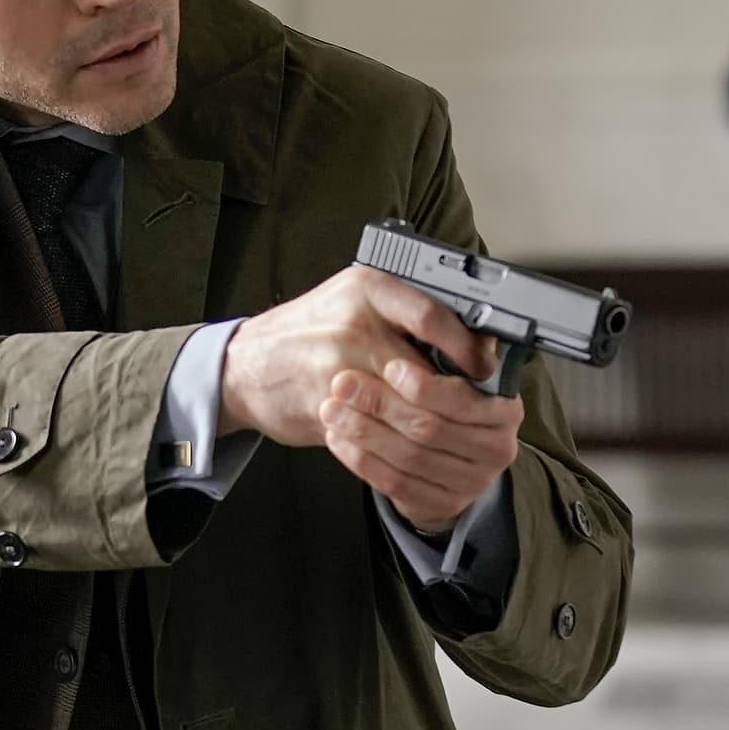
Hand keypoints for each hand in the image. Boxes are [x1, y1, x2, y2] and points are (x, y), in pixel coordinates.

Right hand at [220, 265, 498, 445]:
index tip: (484, 367)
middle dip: (456, 400)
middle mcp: (353, 322)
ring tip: (450, 432)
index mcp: (369, 287)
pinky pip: (379, 429)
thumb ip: (406, 312)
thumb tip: (473, 340)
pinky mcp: (326, 404)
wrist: (244, 365)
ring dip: (433, 427)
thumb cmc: (309, 332)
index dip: (467, 348)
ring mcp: (337, 365)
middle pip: (425, 372)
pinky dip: (400, 440)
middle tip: (476, 412)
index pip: (434, 317)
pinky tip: (412, 442)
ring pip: (407, 409)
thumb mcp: (355, 301)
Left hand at [319, 363, 524, 534]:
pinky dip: (363, 461)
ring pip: (409, 457)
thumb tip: (426, 316)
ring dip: (364, 432)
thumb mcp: (452, 369)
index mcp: (504, 409)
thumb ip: (445, 351)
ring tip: (332, 409)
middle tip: (343, 383)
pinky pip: (397, 484)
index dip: (422, 385)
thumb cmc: (444, 400)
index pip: (461, 399)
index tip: (388, 366)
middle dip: (380, 404)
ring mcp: (472, 481)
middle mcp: (496, 448)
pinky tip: (340, 440)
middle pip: (429, 428)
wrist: (452, 453)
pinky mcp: (445, 503)